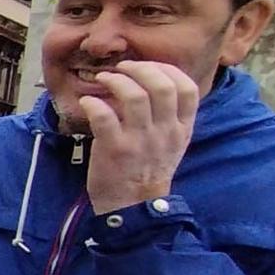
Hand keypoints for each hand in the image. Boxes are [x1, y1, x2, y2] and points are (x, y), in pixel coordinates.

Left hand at [79, 61, 197, 213]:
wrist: (132, 207)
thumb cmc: (147, 171)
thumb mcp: (172, 144)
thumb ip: (170, 117)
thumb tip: (154, 84)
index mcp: (181, 128)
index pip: (187, 88)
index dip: (167, 70)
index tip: (147, 67)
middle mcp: (164, 131)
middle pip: (162, 86)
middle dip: (141, 69)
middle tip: (122, 68)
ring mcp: (140, 140)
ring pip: (135, 96)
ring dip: (116, 80)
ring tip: (103, 79)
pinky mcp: (115, 149)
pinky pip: (105, 116)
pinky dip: (94, 103)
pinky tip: (87, 102)